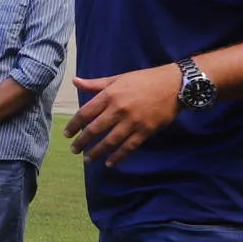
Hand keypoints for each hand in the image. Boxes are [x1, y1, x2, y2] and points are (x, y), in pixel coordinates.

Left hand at [66, 63, 182, 165]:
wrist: (175, 84)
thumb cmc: (144, 80)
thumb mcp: (118, 78)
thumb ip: (95, 84)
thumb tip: (75, 81)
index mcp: (110, 95)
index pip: (86, 113)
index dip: (74, 125)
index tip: (67, 134)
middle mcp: (119, 109)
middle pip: (95, 129)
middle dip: (82, 141)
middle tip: (74, 150)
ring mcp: (133, 122)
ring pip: (110, 141)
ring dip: (97, 152)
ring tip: (88, 159)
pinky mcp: (145, 131)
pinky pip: (129, 147)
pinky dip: (118, 157)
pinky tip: (109, 163)